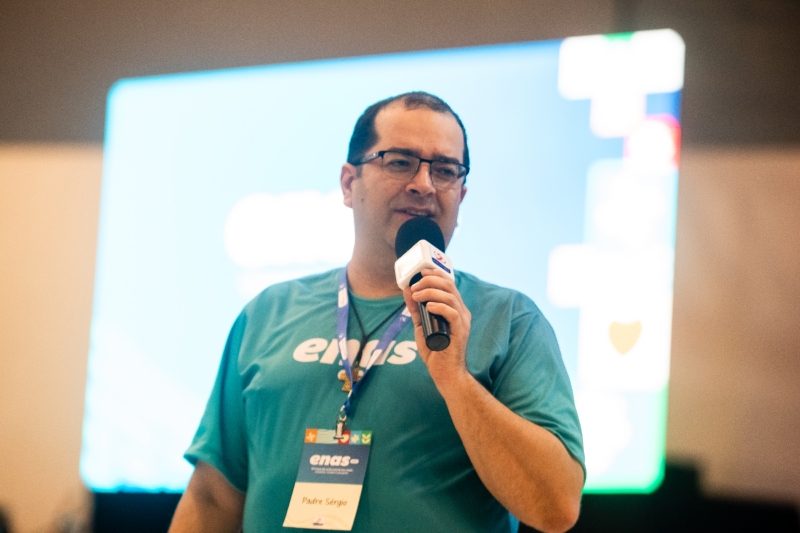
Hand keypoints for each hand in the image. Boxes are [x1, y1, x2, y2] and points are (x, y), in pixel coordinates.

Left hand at [402, 268, 471, 389]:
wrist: (445, 374)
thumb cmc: (435, 351)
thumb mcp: (421, 326)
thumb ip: (416, 309)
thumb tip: (408, 291)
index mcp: (454, 309)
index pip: (448, 284)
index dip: (435, 274)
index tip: (420, 272)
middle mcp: (461, 312)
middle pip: (449, 286)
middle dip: (430, 281)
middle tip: (415, 286)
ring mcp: (462, 321)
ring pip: (450, 297)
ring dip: (431, 292)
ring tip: (417, 296)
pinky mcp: (460, 331)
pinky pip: (452, 313)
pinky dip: (439, 306)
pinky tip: (428, 307)